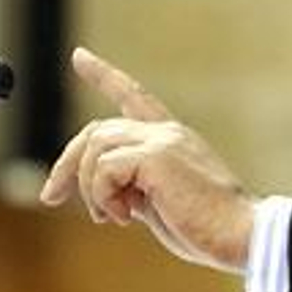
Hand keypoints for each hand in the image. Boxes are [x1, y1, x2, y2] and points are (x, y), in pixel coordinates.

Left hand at [39, 47, 255, 271]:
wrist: (239, 235)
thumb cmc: (205, 228)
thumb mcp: (160, 202)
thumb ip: (133, 187)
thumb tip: (102, 193)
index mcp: (171, 139)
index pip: (132, 96)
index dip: (104, 75)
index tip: (79, 56)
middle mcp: (166, 131)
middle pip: (95, 131)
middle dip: (67, 164)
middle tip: (51, 196)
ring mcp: (161, 140)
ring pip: (95, 148)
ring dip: (90, 188)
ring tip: (111, 216)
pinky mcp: (156, 156)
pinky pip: (103, 169)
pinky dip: (102, 196)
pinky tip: (124, 217)